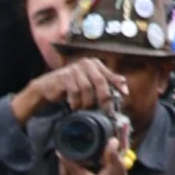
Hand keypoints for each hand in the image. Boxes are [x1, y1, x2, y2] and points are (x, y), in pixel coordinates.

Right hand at [10, 56, 125, 125]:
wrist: (49, 87)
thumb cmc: (71, 86)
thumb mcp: (90, 83)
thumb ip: (105, 83)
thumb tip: (124, 86)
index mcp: (94, 64)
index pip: (109, 74)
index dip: (118, 84)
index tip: (125, 93)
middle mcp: (86, 63)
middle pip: (100, 81)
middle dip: (104, 98)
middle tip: (107, 111)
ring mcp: (75, 69)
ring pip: (87, 89)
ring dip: (87, 102)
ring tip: (84, 108)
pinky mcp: (64, 76)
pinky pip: (74, 92)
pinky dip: (76, 102)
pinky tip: (74, 106)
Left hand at [56, 137, 140, 174]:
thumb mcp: (118, 167)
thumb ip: (112, 153)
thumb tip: (111, 140)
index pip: (73, 168)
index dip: (66, 157)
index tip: (61, 148)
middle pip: (66, 173)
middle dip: (64, 161)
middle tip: (64, 149)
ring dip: (65, 167)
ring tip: (66, 155)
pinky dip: (69, 174)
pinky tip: (71, 166)